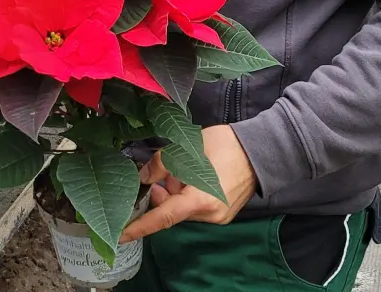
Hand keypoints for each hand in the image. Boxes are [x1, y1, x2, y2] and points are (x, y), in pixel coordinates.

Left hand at [119, 125, 257, 242]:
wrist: (259, 149)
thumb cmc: (224, 145)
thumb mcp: (186, 148)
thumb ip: (161, 165)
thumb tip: (143, 178)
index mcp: (200, 200)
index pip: (163, 218)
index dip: (140, 226)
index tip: (121, 235)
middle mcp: (209, 215)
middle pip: (172, 211)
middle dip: (161, 195)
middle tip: (160, 176)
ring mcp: (218, 216)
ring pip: (183, 209)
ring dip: (176, 193)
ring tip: (183, 170)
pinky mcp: (223, 213)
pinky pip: (195, 208)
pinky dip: (188, 195)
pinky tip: (193, 177)